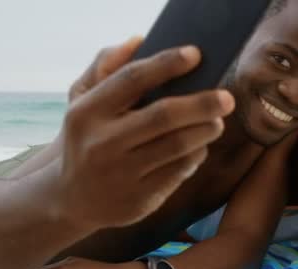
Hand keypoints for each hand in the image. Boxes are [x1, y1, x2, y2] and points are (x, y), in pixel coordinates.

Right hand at [54, 44, 234, 229]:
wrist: (70, 198)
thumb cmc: (87, 139)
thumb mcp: (83, 102)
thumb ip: (107, 67)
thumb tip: (140, 41)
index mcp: (87, 112)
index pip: (132, 80)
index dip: (166, 64)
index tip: (195, 55)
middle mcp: (102, 143)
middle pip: (164, 116)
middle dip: (202, 104)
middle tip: (226, 98)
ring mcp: (121, 174)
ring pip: (177, 146)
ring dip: (206, 131)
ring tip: (217, 121)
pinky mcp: (138, 199)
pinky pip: (179, 171)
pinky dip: (196, 155)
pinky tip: (200, 146)